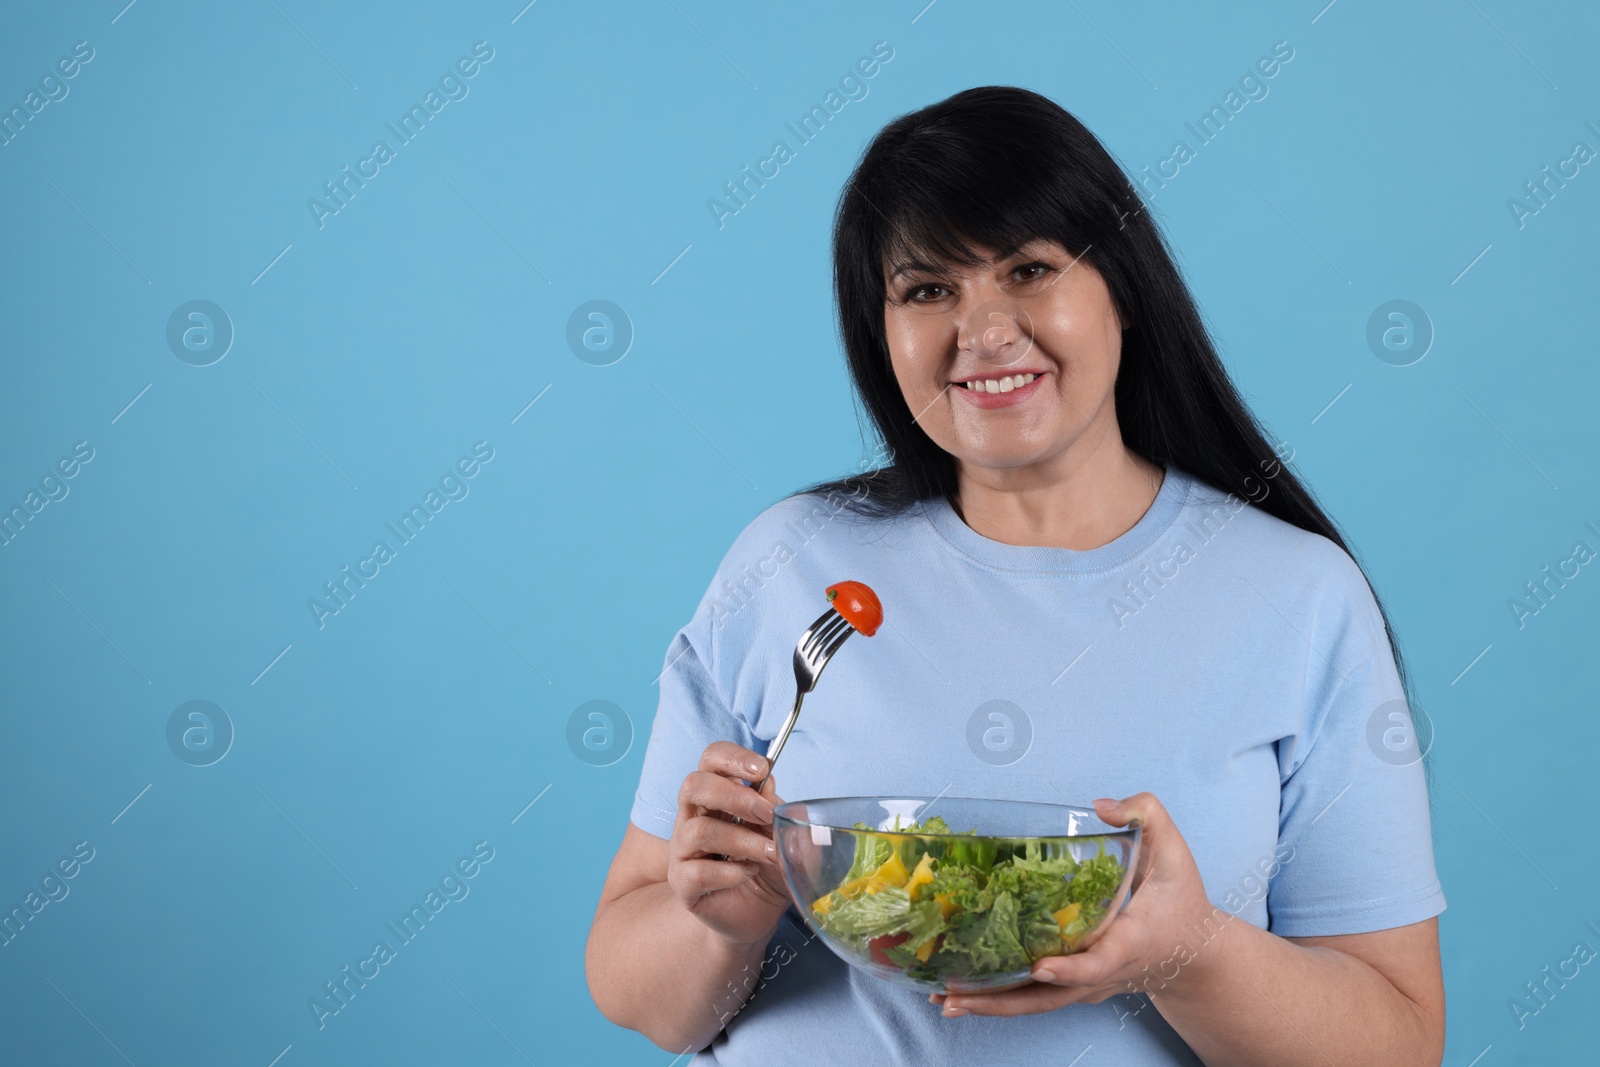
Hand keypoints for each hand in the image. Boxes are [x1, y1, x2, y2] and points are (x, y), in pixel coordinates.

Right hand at [668, 741, 790, 949]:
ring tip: (768, 854)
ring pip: (698, 830)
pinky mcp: (682, 883)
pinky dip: (729, 872)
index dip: (733, 757)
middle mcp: (693, 816)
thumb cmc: (768, 864)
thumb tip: (770, 784)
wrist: (759, 912)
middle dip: (734, 796)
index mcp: (716, 794)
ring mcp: (683, 850)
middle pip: (694, 785)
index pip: (711, 758)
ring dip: (742, 841)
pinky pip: (696, 872)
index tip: (762, 770)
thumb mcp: (782, 833)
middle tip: (766, 814)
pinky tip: (747, 874)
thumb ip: (775, 809)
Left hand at [930, 792, 1222, 1017]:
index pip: (1098, 962)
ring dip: (990, 1005)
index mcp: (1128, 942)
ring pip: (1037, 1004)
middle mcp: (1103, 973)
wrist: (1195, 955)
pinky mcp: (1077, 989)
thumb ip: (1147, 815)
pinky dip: (999, 1001)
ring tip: (944, 1002)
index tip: (1042, 966)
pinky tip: (961, 997)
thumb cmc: (1180, 901)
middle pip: (1050, 997)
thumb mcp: (1174, 852)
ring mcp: (1088, 987)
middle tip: (955, 996)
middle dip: (1002, 1000)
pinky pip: (1035, 1000)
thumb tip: (1102, 805)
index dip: (1072, 968)